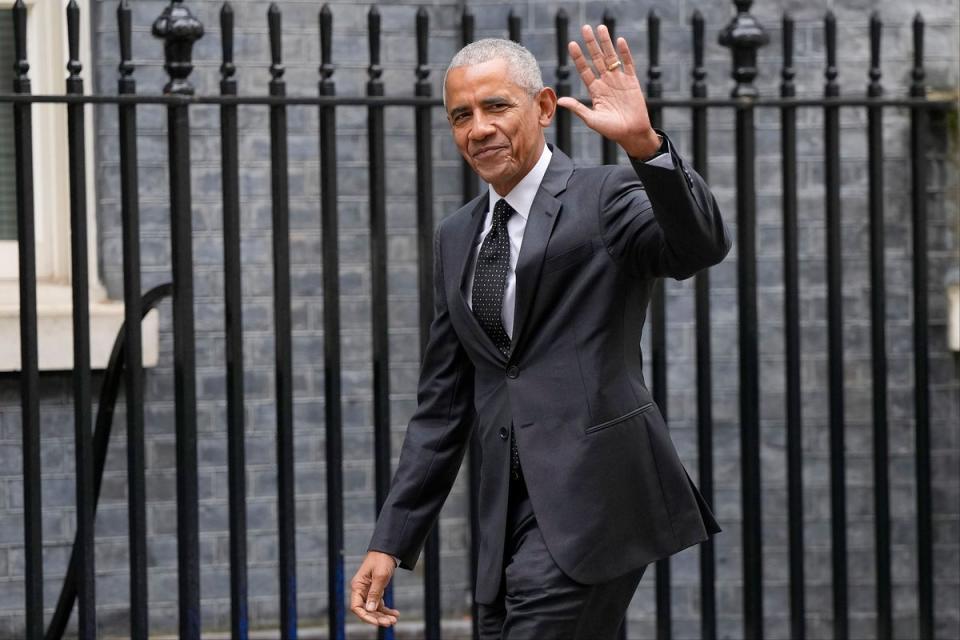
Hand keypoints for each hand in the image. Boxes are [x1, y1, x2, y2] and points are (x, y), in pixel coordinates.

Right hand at [349, 551, 399, 626]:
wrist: (388, 550)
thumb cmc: (381, 559)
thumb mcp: (380, 576)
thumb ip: (375, 593)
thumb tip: (370, 609)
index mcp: (357, 586)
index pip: (356, 607)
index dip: (365, 616)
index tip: (377, 621)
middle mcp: (361, 590)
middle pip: (366, 610)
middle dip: (377, 618)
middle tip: (390, 623)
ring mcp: (368, 591)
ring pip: (374, 609)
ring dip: (383, 616)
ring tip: (394, 620)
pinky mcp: (376, 590)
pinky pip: (379, 604)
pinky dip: (386, 610)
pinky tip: (395, 614)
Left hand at [557, 24, 660, 158]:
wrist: (632, 134)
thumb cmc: (611, 130)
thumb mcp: (592, 119)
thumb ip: (578, 108)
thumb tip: (560, 101)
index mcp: (595, 90)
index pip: (584, 70)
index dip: (578, 57)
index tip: (571, 44)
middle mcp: (606, 82)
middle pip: (597, 59)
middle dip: (591, 44)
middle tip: (584, 28)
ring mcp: (619, 80)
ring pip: (611, 57)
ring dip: (606, 43)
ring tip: (600, 28)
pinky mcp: (632, 82)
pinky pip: (628, 64)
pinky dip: (624, 53)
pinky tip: (619, 41)